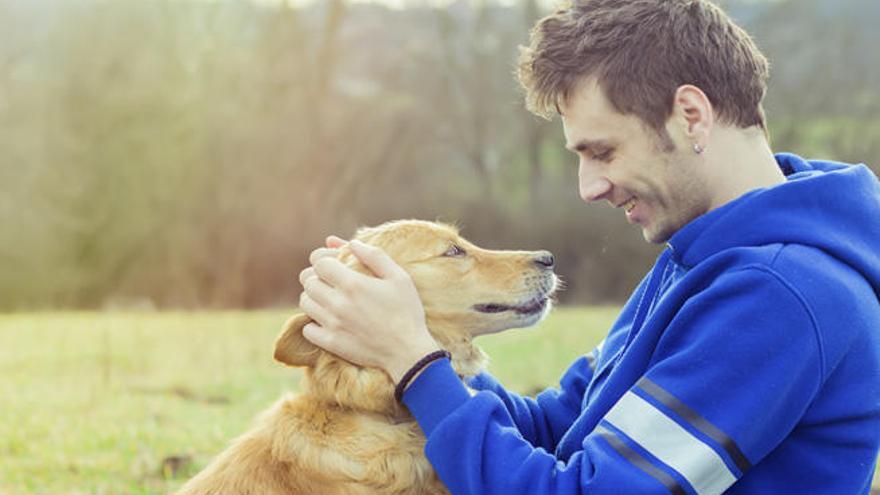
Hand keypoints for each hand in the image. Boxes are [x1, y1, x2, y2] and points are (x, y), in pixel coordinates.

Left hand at [298, 236, 440, 382]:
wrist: (407, 351)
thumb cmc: (406, 311)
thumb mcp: (399, 277)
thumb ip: (375, 256)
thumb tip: (352, 243)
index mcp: (353, 284)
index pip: (319, 263)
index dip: (323, 259)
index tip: (333, 264)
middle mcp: (338, 303)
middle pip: (307, 281)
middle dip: (316, 276)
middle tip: (329, 280)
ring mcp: (332, 324)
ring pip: (305, 302)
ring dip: (313, 297)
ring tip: (328, 299)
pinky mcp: (331, 343)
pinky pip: (307, 329)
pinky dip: (313, 323)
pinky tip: (327, 320)